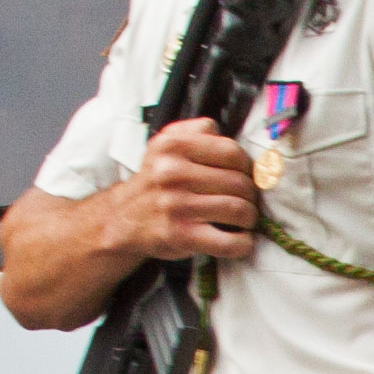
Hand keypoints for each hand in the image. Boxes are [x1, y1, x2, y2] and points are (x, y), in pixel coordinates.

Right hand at [117, 121, 261, 263]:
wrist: (123, 218)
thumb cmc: (156, 181)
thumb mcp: (167, 142)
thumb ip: (198, 130)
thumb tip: (230, 136)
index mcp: (173, 146)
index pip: (232, 152)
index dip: (246, 166)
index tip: (244, 176)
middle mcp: (173, 173)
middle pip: (239, 182)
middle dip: (250, 194)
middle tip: (246, 200)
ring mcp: (176, 205)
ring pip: (239, 210)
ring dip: (250, 218)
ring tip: (244, 219)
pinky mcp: (180, 235)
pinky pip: (229, 242)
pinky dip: (243, 244)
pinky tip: (240, 240)